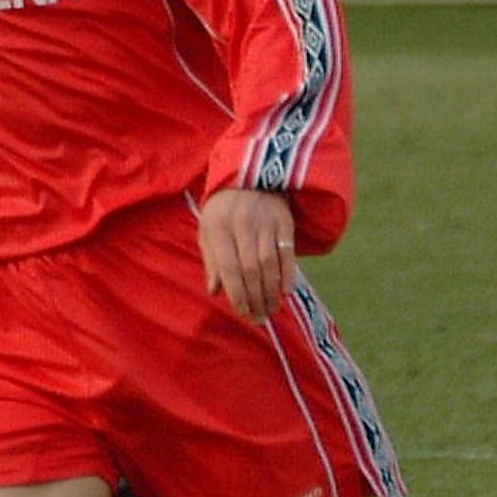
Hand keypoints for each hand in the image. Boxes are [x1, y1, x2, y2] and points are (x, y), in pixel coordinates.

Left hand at [197, 187, 295, 323]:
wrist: (250, 177)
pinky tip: (286, 292)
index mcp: (218, 228)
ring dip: (270, 291)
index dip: (236, 293)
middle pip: (251, 269)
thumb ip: (212, 260)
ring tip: (270, 310)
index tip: (241, 312)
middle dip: (255, 298)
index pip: (229, 267)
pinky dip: (287, 275)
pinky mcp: (284, 222)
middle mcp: (242, 225)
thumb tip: (215, 291)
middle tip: (258, 318)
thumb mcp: (208, 229)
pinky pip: (287, 253)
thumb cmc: (223, 210)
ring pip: (269, 264)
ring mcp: (265, 223)